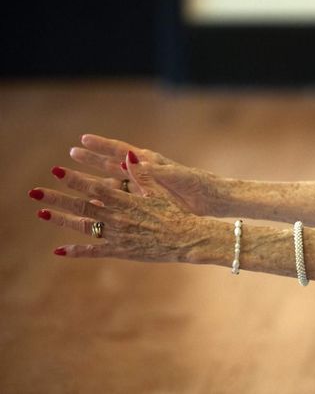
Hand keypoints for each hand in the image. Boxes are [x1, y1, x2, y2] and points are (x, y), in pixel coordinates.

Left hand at [30, 165, 225, 262]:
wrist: (187, 238)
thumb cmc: (177, 213)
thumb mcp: (160, 191)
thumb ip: (142, 174)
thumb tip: (128, 155)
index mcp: (126, 200)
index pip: (94, 187)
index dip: (74, 179)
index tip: (56, 170)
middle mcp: (118, 217)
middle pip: (81, 205)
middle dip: (57, 197)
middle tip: (35, 191)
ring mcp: (117, 235)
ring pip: (83, 226)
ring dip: (60, 219)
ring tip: (41, 212)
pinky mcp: (121, 251)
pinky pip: (95, 251)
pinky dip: (76, 251)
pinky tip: (58, 250)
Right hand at [70, 134, 222, 215]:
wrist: (212, 199)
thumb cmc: (197, 184)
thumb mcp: (176, 175)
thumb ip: (154, 169)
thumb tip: (131, 158)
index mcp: (151, 161)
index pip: (122, 150)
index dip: (102, 145)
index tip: (83, 139)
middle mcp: (145, 172)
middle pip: (113, 164)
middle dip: (93, 159)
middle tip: (71, 154)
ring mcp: (146, 187)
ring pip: (116, 183)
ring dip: (97, 181)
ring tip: (77, 181)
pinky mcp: (150, 201)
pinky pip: (125, 200)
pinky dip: (111, 202)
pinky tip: (96, 206)